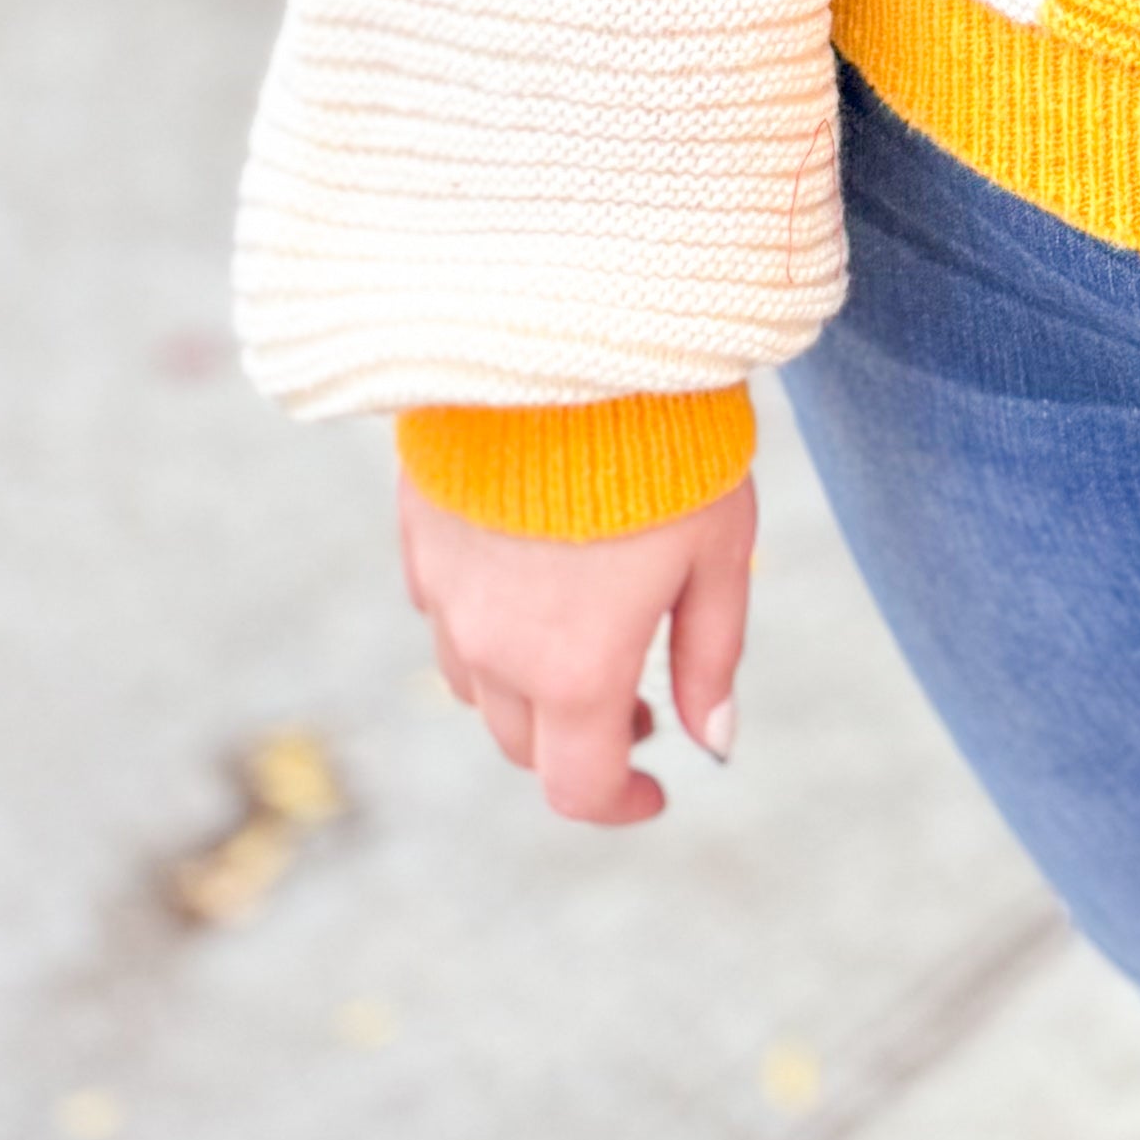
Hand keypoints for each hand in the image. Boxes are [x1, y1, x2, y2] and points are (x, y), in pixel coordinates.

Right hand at [398, 471, 756, 827]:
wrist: (571, 337)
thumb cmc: (666, 442)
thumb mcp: (720, 551)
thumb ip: (711, 655)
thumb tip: (712, 738)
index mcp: (575, 670)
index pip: (579, 788)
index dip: (621, 803)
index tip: (657, 786)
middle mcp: (494, 649)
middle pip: (522, 744)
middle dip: (578, 743)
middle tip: (639, 707)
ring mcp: (445, 595)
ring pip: (475, 684)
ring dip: (527, 689)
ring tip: (585, 639)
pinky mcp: (419, 536)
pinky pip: (443, 613)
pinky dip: (486, 623)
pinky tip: (532, 575)